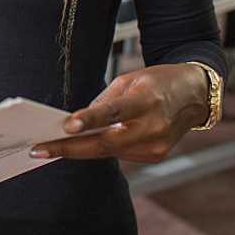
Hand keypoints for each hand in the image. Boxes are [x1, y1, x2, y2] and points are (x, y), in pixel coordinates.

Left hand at [29, 64, 209, 163]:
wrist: (194, 94)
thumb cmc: (158, 81)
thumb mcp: (130, 79)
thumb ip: (104, 100)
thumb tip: (78, 121)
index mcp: (147, 100)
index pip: (114, 112)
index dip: (90, 120)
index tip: (66, 126)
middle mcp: (154, 126)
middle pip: (106, 143)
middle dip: (70, 148)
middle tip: (39, 149)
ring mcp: (156, 145)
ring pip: (109, 152)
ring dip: (80, 150)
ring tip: (51, 146)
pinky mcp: (156, 155)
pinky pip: (120, 154)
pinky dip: (102, 149)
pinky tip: (82, 144)